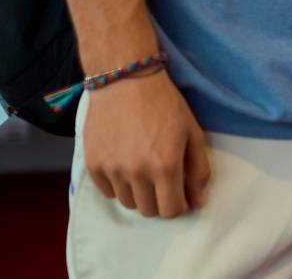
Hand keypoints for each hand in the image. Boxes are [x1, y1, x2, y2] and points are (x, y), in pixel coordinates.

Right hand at [81, 72, 211, 217]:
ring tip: (144, 170)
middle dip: (160, 201)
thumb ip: (198, 170)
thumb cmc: (165, 105)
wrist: (125, 82)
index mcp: (165, 166)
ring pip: (127, 203)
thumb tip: (199, 203)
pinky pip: (107, 192)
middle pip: (148, 210)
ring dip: (139, 194)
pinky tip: (126, 166)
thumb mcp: (192, 133)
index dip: (179, 206)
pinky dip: (118, 186)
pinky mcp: (92, 165)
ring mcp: (112, 170)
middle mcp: (136, 173)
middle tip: (163, 181)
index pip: (171, 210)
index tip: (180, 194)